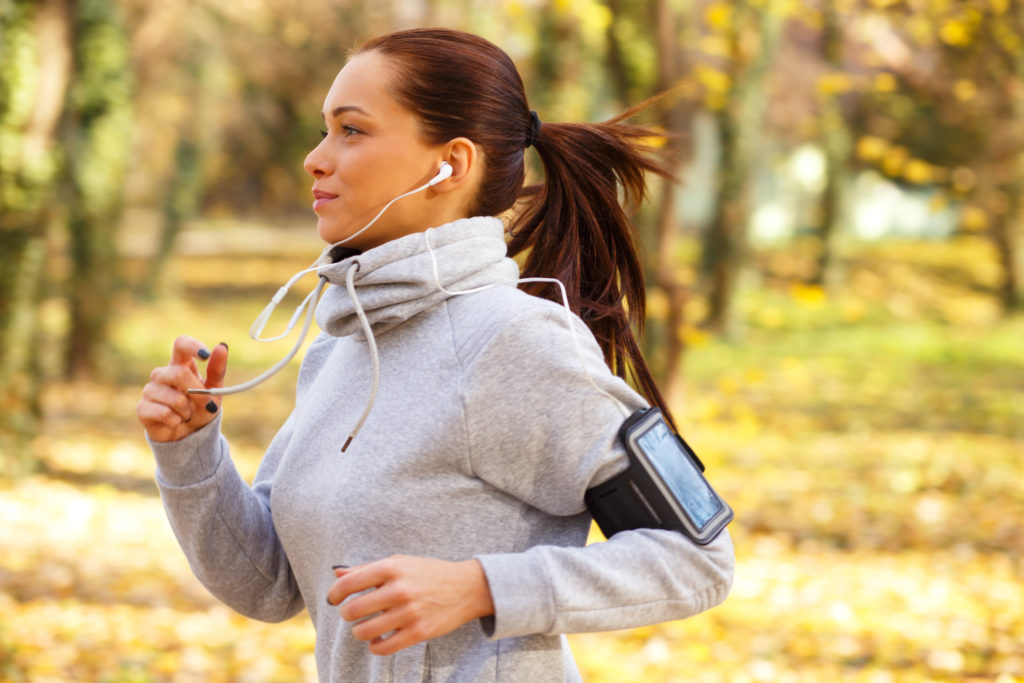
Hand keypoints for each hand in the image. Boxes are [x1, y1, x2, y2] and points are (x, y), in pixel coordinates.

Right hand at [137, 335, 228, 441]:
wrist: (189, 436)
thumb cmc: (201, 409)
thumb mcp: (215, 391)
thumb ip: (217, 370)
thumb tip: (222, 347)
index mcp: (181, 365)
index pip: (181, 344)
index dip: (192, 347)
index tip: (205, 356)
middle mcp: (163, 374)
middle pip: (177, 372)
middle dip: (197, 392)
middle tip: (206, 405)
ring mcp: (150, 390)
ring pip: (172, 397)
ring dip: (186, 410)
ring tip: (187, 415)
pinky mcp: (142, 408)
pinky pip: (162, 412)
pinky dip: (175, 420)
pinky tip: (175, 422)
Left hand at [326, 555, 494, 655]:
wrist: (467, 587)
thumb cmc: (429, 573)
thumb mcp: (400, 562)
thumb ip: (367, 568)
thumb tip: (338, 574)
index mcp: (392, 568)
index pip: (349, 584)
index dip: (334, 594)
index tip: (334, 600)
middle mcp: (399, 589)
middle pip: (353, 610)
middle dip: (347, 614)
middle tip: (353, 614)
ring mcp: (409, 612)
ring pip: (364, 631)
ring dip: (359, 631)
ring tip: (365, 627)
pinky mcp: (418, 632)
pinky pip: (383, 647)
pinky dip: (375, 646)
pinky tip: (378, 639)